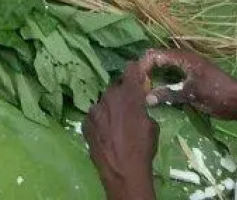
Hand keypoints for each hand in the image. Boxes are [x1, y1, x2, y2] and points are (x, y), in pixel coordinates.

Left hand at [85, 64, 158, 199]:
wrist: (122, 170)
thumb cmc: (142, 149)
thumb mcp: (152, 126)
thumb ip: (144, 109)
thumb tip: (141, 103)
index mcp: (127, 96)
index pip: (130, 72)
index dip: (135, 68)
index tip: (136, 66)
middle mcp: (107, 98)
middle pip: (115, 88)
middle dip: (122, 92)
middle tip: (129, 102)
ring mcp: (93, 110)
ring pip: (103, 102)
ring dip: (110, 108)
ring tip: (117, 123)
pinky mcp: (84, 122)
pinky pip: (95, 116)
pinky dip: (101, 120)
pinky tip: (107, 132)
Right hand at [142, 49, 236, 125]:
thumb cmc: (216, 93)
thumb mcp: (191, 94)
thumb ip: (168, 93)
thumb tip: (146, 99)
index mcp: (182, 58)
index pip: (154, 55)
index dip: (143, 67)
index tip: (137, 82)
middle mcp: (182, 59)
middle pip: (157, 60)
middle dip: (145, 71)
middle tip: (138, 87)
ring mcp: (187, 68)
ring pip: (163, 68)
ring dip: (154, 78)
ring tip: (145, 90)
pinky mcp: (190, 78)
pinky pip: (171, 76)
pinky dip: (162, 82)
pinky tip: (158, 93)